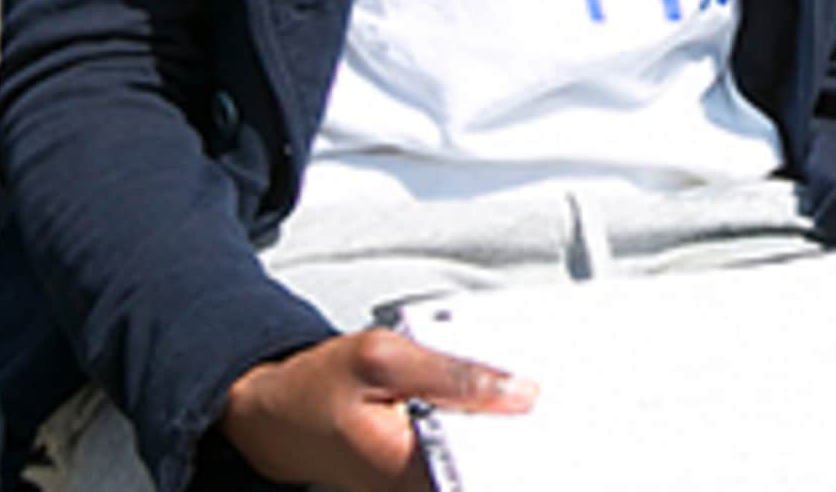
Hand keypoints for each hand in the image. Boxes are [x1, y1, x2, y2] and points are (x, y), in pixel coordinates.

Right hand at [219, 328, 534, 491]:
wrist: (276, 413)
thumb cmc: (318, 385)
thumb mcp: (383, 357)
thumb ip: (452, 373)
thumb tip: (519, 392)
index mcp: (409, 465)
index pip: (490, 469)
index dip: (529, 444)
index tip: (558, 417)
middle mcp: (418, 487)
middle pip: (494, 468)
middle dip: (523, 434)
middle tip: (551, 400)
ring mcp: (419, 486)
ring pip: (483, 463)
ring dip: (505, 431)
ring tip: (524, 395)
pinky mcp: (420, 476)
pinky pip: (465, 456)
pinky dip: (483, 429)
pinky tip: (494, 402)